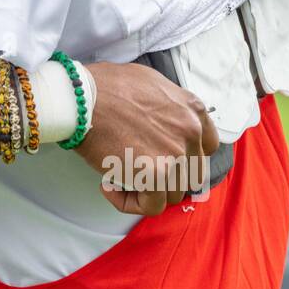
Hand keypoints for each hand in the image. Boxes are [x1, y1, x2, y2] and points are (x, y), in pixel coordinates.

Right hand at [72, 62, 219, 216]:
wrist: (81, 98)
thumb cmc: (104, 86)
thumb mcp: (149, 83)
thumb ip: (167, 106)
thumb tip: (160, 122)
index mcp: (191, 109)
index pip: (206, 146)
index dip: (185, 156)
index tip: (166, 158)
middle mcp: (190, 132)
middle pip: (191, 172)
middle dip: (166, 175)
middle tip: (139, 169)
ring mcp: (176, 155)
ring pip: (174, 192)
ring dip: (148, 189)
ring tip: (119, 176)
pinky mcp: (156, 175)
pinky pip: (152, 206)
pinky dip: (130, 202)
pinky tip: (109, 186)